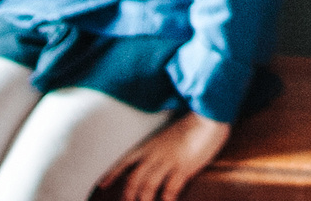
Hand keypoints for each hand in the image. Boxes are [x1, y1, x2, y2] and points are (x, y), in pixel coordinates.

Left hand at [100, 110, 229, 200]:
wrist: (209, 118)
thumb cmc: (192, 125)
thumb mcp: (169, 134)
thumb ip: (160, 147)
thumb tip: (155, 159)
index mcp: (150, 145)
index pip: (125, 160)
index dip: (112, 174)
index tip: (102, 185)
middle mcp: (155, 154)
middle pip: (134, 179)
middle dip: (129, 195)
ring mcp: (169, 161)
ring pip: (148, 187)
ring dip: (145, 200)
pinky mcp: (184, 168)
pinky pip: (170, 189)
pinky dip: (167, 199)